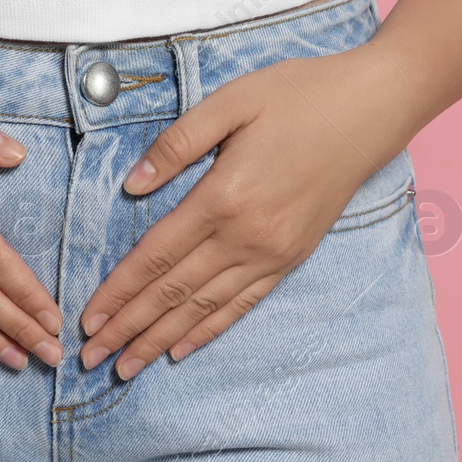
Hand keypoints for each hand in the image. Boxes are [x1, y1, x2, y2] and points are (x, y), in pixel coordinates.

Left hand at [78, 45, 410, 378]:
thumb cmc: (297, 95)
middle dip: (129, 328)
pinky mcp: (292, 256)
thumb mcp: (230, 101)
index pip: (157, 256)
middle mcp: (247, 236)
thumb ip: (176, 144)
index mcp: (223, 197)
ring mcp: (273, 252)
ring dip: (160, 339)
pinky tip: (181, 349)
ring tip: (126, 367)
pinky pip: (243, 303)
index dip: (120, 291)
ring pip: (205, 307)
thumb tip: (132, 186)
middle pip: (174, 292)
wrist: (372, 109)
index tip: (89, 320)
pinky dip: (209, 329)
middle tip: (90, 358)